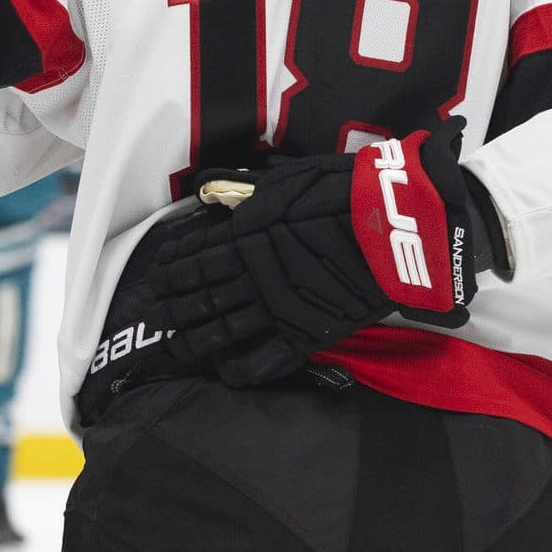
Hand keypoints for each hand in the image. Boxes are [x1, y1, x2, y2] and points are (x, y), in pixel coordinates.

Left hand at [148, 120, 504, 386]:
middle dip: (174, 304)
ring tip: (176, 346)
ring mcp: (278, 306)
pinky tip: (224, 373)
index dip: (172, 267)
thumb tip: (206, 190)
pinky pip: (267, 358)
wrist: (396, 226)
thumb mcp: (289, 178)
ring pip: (224, 328)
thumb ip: (245, 189)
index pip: (195, 255)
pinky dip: (243, 369)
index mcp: (246, 232)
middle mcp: (254, 273)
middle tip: (156, 314)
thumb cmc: (344, 192)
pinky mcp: (306, 332)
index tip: (157, 274)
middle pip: (201, 294)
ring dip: (195, 337)